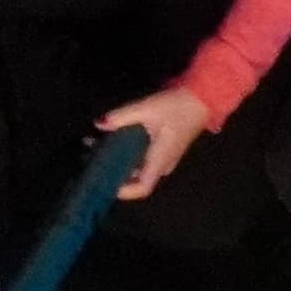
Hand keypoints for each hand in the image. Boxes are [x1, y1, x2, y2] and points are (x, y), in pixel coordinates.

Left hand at [93, 85, 213, 197]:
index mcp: (160, 160)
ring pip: (136, 166)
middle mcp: (162, 164)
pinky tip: (110, 136)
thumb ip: (122, 116)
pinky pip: (141, 157)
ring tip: (94, 143)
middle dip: (111, 169)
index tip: (103, 181)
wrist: (201, 99)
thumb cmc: (177, 106)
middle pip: (135, 178)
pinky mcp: (162, 149)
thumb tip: (99, 124)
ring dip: (115, 158)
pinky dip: (124, 151)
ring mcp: (163, 158)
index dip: (123, 191)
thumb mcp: (147, 108)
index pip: (142, 188)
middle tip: (89, 155)